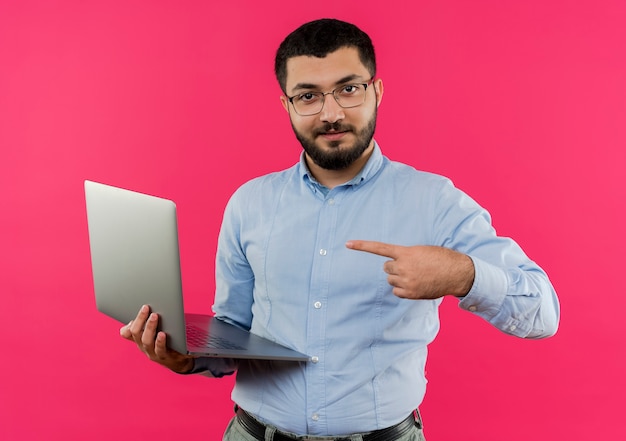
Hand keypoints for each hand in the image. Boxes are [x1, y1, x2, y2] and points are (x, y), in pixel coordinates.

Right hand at [120, 305, 194, 373]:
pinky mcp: (163, 356)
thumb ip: (147, 323)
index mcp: (139, 339)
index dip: (127, 323)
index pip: (127, 333)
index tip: (131, 313)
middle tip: (146, 308)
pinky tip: (162, 334)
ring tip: (154, 316)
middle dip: (140, 319)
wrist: (178, 360)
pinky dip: (160, 341)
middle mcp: (143, 346)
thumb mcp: (154, 332)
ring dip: (149, 327)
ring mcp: (152, 353)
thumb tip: (144, 309)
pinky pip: (160, 350)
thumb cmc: (165, 342)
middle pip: (136, 334)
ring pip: (146, 341)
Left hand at [346, 240, 474, 299]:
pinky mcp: (410, 293)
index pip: (379, 248)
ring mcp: (406, 281)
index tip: (347, 243)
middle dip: (395, 267)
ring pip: (391, 280)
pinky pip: (396, 291)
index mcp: (405, 253)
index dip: (362, 246)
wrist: (457, 272)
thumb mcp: (422, 251)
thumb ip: (407, 256)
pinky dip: (403, 290)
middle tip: (411, 267)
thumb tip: (396, 266)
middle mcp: (403, 267)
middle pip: (386, 268)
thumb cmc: (441, 258)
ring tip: (416, 276)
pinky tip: (415, 285)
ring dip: (399, 278)